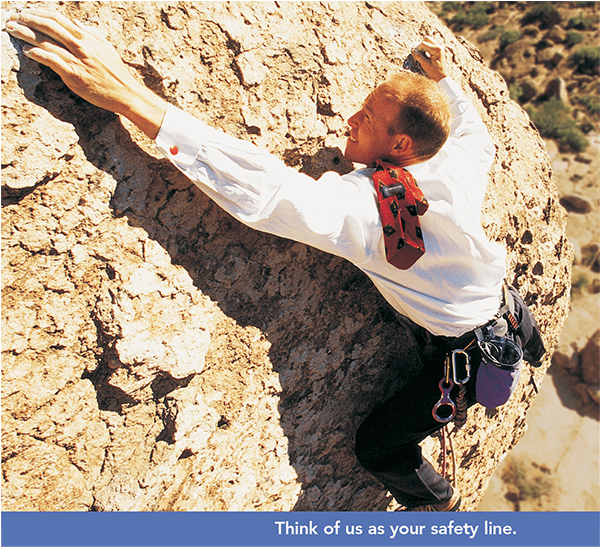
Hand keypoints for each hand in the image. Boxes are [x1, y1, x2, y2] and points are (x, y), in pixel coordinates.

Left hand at [5, 9, 166, 137]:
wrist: (125, 93)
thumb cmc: (116, 73)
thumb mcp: (107, 48)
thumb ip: (92, 34)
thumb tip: (78, 24)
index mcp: (86, 37)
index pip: (57, 18)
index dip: (39, 12)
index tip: (27, 11)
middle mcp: (80, 45)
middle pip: (48, 26)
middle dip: (27, 19)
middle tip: (12, 17)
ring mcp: (76, 60)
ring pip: (45, 42)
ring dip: (25, 34)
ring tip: (11, 29)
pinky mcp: (73, 75)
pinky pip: (51, 61)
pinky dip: (37, 54)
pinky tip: (27, 52)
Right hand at [412, 40, 448, 82]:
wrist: (442, 76)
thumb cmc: (434, 71)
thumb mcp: (425, 64)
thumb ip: (418, 56)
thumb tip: (412, 50)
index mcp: (436, 49)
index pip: (423, 43)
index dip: (417, 48)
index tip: (415, 54)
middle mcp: (439, 46)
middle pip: (427, 39)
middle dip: (421, 45)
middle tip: (418, 52)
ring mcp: (439, 47)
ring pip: (429, 41)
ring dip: (424, 46)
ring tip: (421, 54)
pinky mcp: (439, 49)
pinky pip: (431, 44)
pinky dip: (427, 48)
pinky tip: (425, 54)